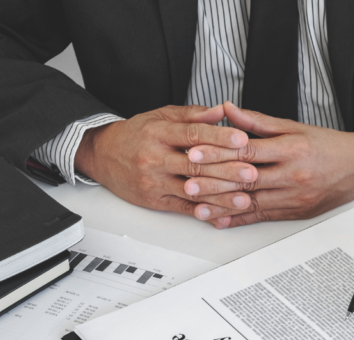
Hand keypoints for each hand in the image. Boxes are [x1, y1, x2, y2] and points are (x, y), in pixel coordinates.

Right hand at [74, 104, 260, 224]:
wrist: (102, 155)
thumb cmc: (136, 135)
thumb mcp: (161, 116)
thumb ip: (193, 115)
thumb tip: (222, 110)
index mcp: (159, 132)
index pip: (192, 134)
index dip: (218, 137)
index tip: (241, 139)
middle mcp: (155, 157)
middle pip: (195, 165)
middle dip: (226, 170)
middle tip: (252, 172)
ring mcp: (154, 181)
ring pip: (192, 190)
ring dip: (221, 196)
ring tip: (244, 199)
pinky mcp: (154, 200)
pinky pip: (183, 208)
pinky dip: (203, 212)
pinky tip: (221, 215)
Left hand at [186, 102, 353, 227]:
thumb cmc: (330, 146)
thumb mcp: (295, 127)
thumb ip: (258, 122)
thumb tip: (227, 110)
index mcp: (292, 150)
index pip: (249, 152)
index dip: (219, 153)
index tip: (196, 152)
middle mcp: (293, 176)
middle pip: (247, 181)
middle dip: (214, 183)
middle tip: (188, 183)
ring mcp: (295, 197)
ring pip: (252, 203)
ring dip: (223, 206)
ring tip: (198, 207)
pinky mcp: (296, 213)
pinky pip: (263, 217)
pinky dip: (240, 220)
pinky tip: (222, 220)